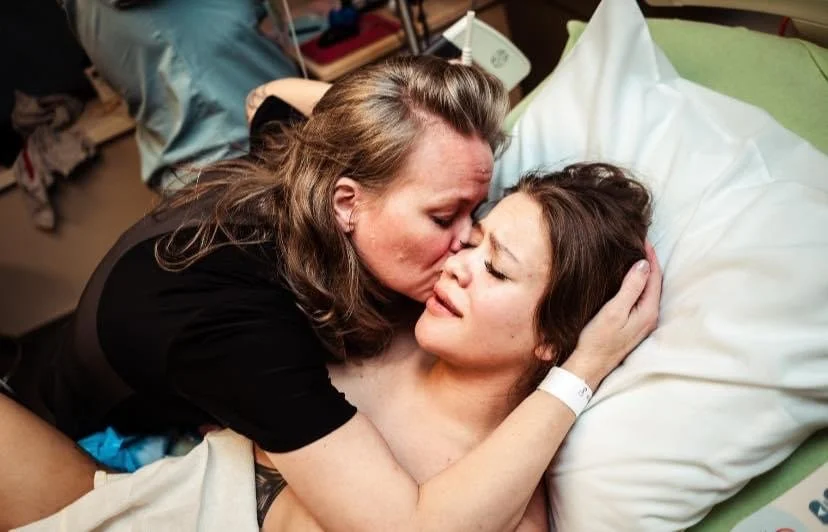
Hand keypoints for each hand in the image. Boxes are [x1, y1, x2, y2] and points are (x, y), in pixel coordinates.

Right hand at [562, 242, 661, 389]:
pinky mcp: (633, 325)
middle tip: (640, 243)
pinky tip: (628, 279)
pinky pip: (640, 298)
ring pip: (648, 291)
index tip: (643, 240)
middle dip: (649, 263)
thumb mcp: (614, 311)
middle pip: (654, 283)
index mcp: (649, 312)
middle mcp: (650, 317)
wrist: (588, 366)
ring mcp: (642, 322)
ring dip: (643, 273)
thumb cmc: (598, 340)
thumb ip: (631, 287)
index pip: (654, 277)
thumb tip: (644, 264)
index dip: (650, 257)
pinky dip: (637, 284)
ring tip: (635, 256)